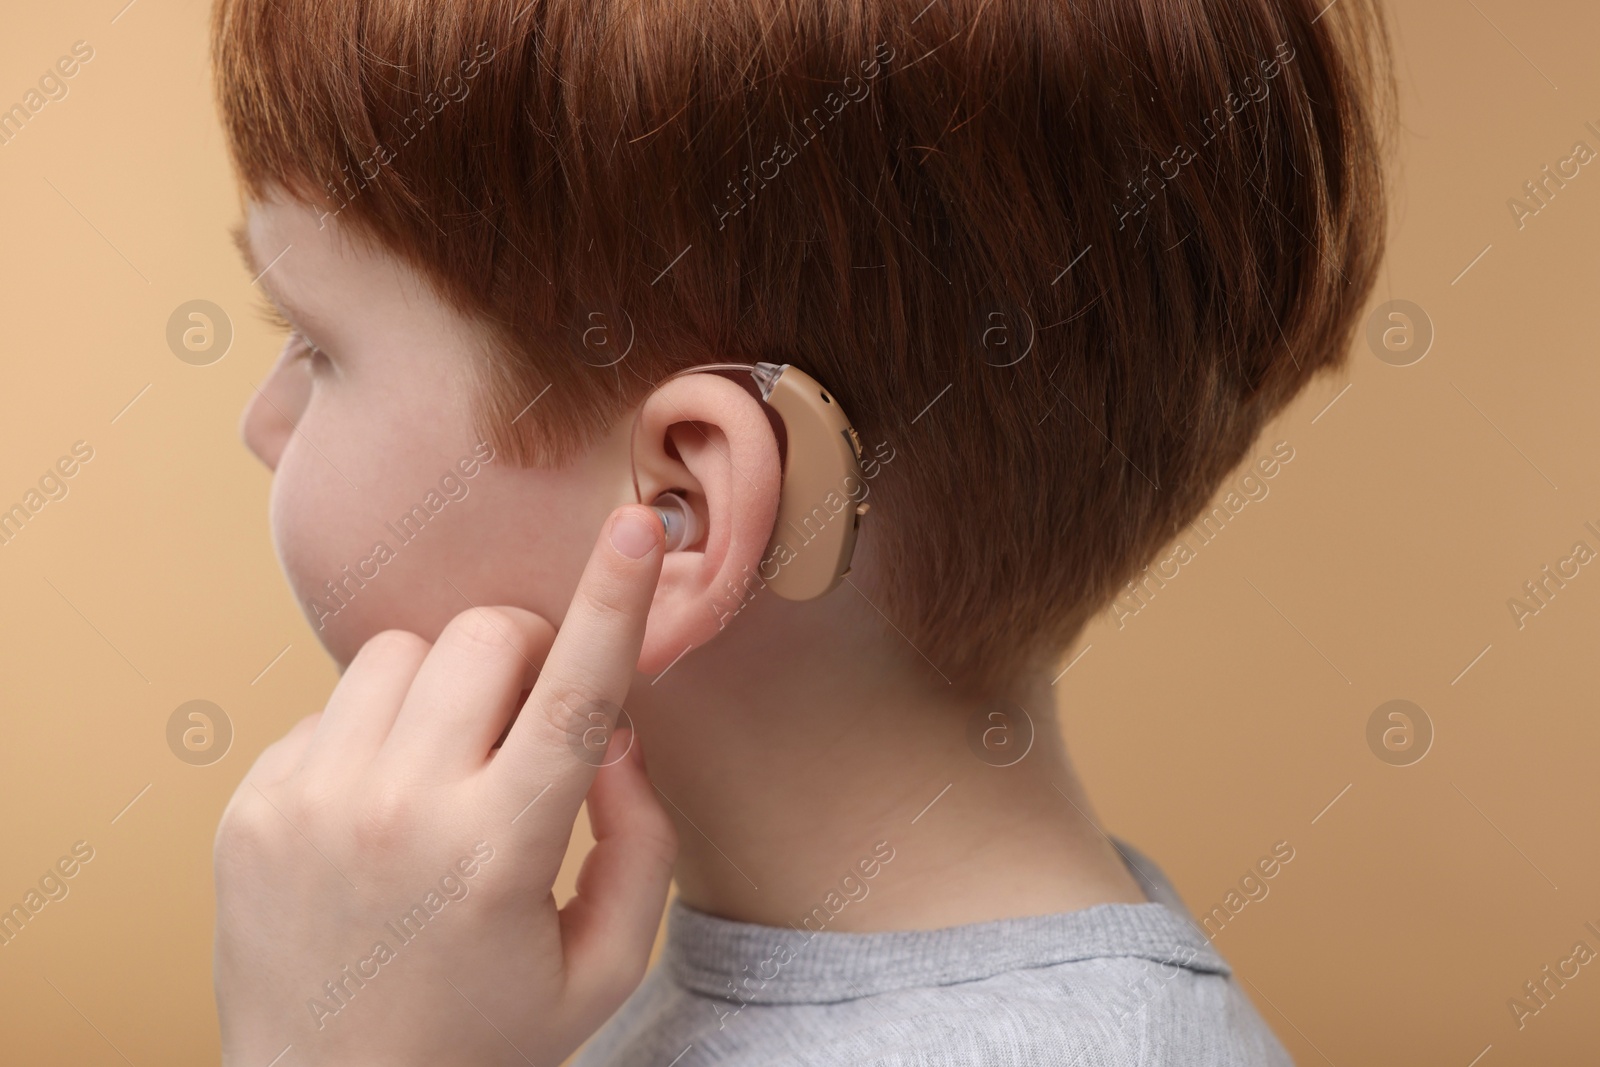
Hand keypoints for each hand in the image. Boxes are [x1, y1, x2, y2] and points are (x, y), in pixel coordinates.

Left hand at [213, 505, 678, 1066]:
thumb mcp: (600, 969)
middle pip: (483, 638)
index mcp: (497, 855)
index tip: (641, 522)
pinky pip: (331, 706)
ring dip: (445, 685)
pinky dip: (373, 733)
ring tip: (448, 765)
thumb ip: (641, 844)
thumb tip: (617, 737)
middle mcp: (396, 813)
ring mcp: (309, 804)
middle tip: (532, 718)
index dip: (617, 599)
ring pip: (398, 652)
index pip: (575, 696)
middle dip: (529, 652)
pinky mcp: (252, 807)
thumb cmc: (481, 1041)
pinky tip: (378, 808)